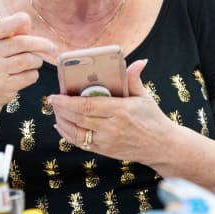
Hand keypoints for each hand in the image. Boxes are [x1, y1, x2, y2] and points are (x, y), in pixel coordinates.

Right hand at [0, 12, 54, 109]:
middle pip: (22, 43)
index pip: (2, 26)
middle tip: (52, 47)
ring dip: (37, 61)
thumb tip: (26, 20)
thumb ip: (14, 32)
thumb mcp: (0, 44)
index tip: (26, 18)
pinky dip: (33, 74)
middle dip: (41, 44)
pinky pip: (30, 76)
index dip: (15, 21)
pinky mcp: (3, 85)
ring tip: (33, 62)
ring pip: (28, 60)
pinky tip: (26, 74)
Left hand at [49, 59, 172, 164]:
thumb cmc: (153, 119)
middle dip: (61, 110)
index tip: (56, 95)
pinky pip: (81, 144)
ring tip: (56, 112)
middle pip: (78, 119)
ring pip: (76, 133)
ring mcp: (107, 142)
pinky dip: (68, 135)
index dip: (68, 102)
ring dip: (62, 122)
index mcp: (121, 111)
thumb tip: (138, 61)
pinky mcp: (105, 151)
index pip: (88, 106)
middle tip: (52, 101)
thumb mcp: (145, 97)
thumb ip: (134, 79)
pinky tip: (61, 126)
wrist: (162, 147)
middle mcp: (112, 128)